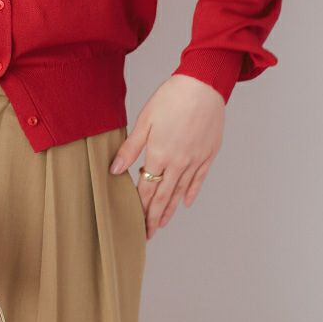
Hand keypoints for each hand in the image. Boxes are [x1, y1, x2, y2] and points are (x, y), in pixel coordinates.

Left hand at [109, 74, 225, 239]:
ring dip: (169, 209)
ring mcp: (195, 160)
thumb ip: (130, 147)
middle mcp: (178, 163)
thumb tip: (115, 169)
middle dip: (153, 217)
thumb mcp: (145, 120)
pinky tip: (185, 203)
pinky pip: (198, 180)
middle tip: (147, 234)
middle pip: (163, 196)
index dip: (139, 206)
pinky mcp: (208, 155)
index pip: (146, 188)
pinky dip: (190, 193)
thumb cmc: (171, 98)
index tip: (133, 221)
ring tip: (161, 224)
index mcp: (159, 154)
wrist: (203, 87)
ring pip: (180, 192)